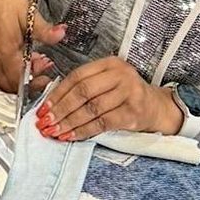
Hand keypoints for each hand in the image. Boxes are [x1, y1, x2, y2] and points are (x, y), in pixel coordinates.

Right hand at [0, 0, 65, 92]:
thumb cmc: (0, 0)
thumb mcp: (27, 13)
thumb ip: (44, 29)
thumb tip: (61, 34)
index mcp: (5, 51)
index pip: (20, 80)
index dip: (36, 80)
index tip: (47, 71)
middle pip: (10, 86)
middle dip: (28, 81)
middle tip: (42, 66)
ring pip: (2, 79)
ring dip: (19, 75)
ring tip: (32, 58)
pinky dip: (9, 69)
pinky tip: (18, 54)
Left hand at [35, 57, 181, 140]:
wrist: (156, 107)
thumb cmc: (124, 96)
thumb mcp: (106, 83)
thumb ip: (84, 87)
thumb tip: (50, 105)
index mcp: (109, 63)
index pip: (77, 76)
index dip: (57, 93)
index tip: (43, 108)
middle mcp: (120, 74)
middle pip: (83, 91)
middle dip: (60, 109)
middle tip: (45, 122)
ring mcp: (129, 92)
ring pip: (91, 108)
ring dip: (69, 122)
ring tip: (54, 132)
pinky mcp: (133, 112)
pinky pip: (103, 123)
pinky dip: (84, 131)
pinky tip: (71, 136)